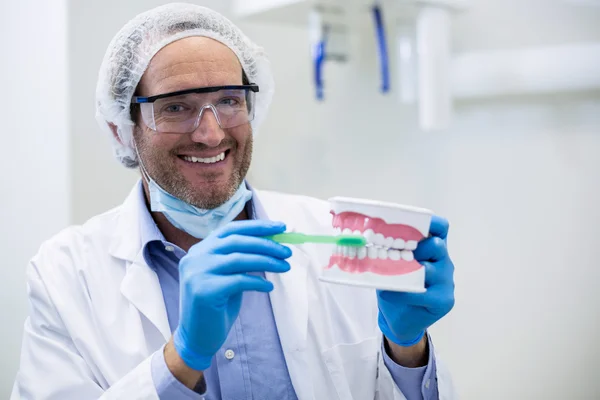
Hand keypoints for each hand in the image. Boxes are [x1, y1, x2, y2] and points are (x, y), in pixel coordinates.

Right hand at [173, 220, 291, 370]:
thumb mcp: (227, 277)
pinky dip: (258, 282)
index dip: (257, 227)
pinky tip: (269, 287)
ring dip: (267, 261)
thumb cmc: (216, 306)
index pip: (231, 230)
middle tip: (287, 251)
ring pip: (239, 259)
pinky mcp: (203, 291)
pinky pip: (239, 281)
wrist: (196, 338)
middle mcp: (195, 257)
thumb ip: (241, 259)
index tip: (281, 227)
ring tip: (285, 266)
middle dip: (266, 244)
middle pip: (236, 241)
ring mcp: (197, 273)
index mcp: (200, 250)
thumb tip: (273, 244)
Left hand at [377, 215, 454, 345]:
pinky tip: (389, 293)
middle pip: (436, 245)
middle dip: (414, 247)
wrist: (400, 319)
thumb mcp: (390, 264)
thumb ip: (390, 251)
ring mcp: (446, 280)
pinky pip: (423, 292)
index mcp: (432, 249)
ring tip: (388, 274)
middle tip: (394, 252)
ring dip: (406, 270)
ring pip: (429, 269)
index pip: (440, 228)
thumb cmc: (396, 286)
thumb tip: (366, 237)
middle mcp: (444, 261)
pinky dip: (403, 292)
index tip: (410, 222)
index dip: (430, 222)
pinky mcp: (444, 300)